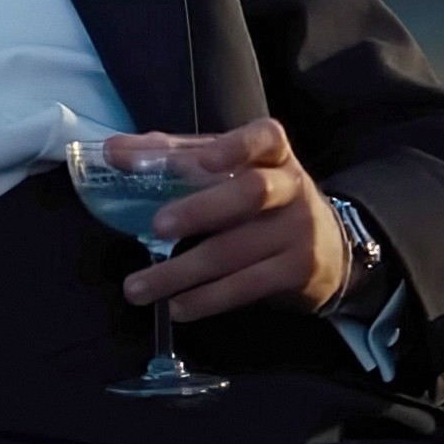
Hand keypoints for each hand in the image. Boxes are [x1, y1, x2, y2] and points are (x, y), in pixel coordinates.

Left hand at [115, 118, 346, 320]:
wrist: (329, 249)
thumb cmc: (258, 199)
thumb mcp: (226, 169)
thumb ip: (173, 156)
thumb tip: (113, 150)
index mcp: (273, 153)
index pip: (264, 138)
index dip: (237, 146)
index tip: (204, 158)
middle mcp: (291, 187)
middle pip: (251, 193)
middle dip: (201, 210)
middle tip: (156, 226)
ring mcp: (299, 232)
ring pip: (238, 250)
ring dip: (183, 271)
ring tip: (138, 287)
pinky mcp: (296, 273)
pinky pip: (247, 287)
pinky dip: (207, 298)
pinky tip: (176, 306)